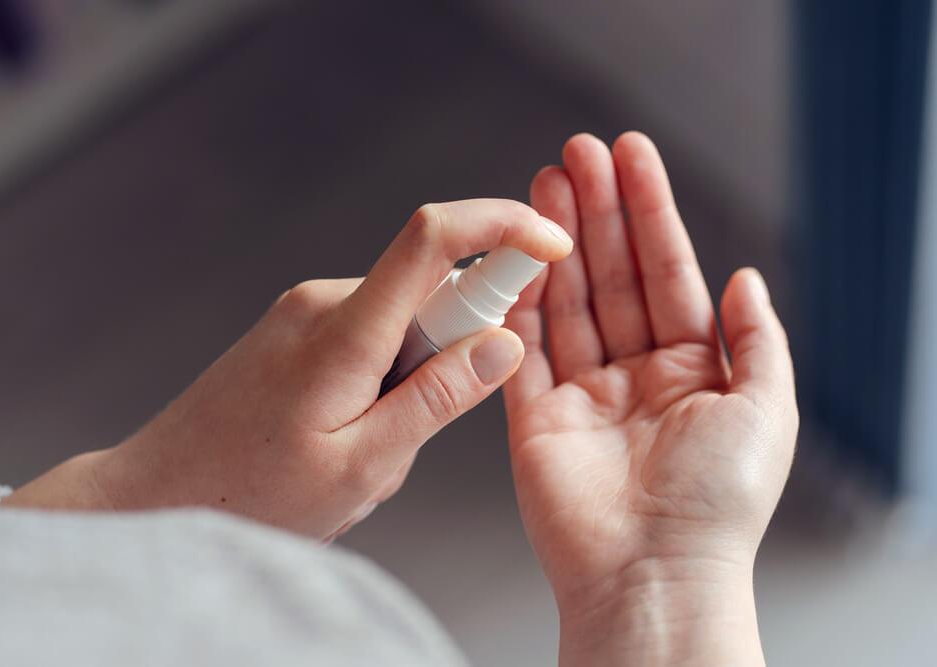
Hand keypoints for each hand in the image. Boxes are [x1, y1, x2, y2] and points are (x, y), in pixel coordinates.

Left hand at [5, 199, 571, 539]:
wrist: (156, 493)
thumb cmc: (252, 495)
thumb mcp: (362, 467)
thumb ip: (438, 399)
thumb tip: (506, 343)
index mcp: (344, 331)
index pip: (433, 238)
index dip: (502, 224)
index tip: (552, 242)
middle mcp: (323, 301)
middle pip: (429, 291)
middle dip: (451, 354)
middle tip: (407, 434)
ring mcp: (305, 311)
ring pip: (403, 323)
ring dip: (411, 380)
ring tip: (359, 450)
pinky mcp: (298, 327)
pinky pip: (371, 335)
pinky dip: (383, 379)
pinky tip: (340, 435)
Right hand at [503, 133, 797, 665]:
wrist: (652, 573)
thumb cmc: (717, 505)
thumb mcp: (767, 412)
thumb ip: (758, 340)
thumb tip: (748, 278)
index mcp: (692, 371)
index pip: (667, 272)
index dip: (649, 211)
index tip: (630, 155)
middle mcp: (635, 375)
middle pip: (610, 275)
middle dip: (595, 210)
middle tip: (576, 152)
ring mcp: (581, 393)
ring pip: (565, 299)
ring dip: (556, 240)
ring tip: (545, 181)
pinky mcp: (534, 415)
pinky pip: (523, 346)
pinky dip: (519, 298)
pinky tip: (519, 252)